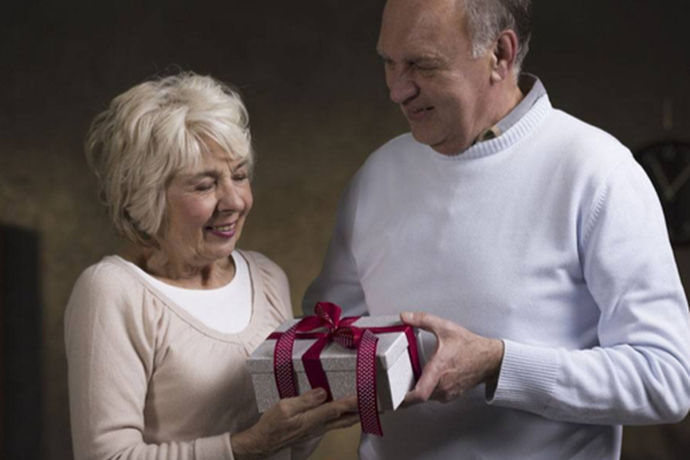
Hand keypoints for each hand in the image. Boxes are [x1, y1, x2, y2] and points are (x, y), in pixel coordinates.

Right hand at [231, 388, 358, 458]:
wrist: (264, 442)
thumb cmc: (272, 425)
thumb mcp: (284, 408)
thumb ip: (304, 400)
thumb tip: (322, 392)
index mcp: (311, 419)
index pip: (336, 409)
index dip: (352, 402)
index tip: (365, 395)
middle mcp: (319, 426)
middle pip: (347, 419)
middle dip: (363, 411)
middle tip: (377, 403)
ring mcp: (318, 429)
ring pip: (343, 422)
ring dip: (357, 414)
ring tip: (370, 406)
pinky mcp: (315, 429)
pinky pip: (336, 423)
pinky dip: (346, 417)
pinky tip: (348, 411)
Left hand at [402, 311, 503, 403]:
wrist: (490, 358)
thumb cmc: (471, 346)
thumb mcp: (445, 327)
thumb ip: (423, 320)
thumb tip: (406, 316)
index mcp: (439, 369)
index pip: (419, 394)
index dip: (405, 399)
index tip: (394, 398)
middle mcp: (443, 384)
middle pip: (419, 396)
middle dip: (407, 390)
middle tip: (397, 381)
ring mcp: (448, 392)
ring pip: (427, 397)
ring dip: (419, 389)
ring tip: (412, 378)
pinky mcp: (452, 395)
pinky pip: (435, 396)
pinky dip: (429, 390)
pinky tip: (428, 378)